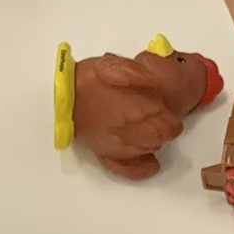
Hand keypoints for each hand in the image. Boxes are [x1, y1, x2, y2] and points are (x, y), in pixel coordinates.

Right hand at [74, 47, 222, 179]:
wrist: (61, 97)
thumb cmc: (85, 80)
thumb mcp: (110, 65)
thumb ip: (132, 71)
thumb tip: (150, 78)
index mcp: (134, 111)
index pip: (168, 124)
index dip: (172, 117)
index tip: (169, 110)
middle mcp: (128, 133)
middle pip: (160, 138)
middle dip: (166, 129)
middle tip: (163, 120)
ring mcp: (116, 147)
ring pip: (147, 151)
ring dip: (155, 142)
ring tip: (151, 131)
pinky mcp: (105, 155)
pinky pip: (126, 168)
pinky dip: (141, 168)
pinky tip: (151, 164)